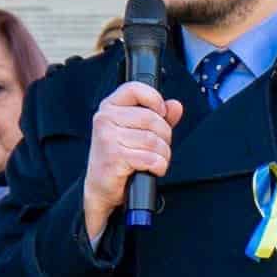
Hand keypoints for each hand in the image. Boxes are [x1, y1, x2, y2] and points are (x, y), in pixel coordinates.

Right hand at [81, 82, 185, 242]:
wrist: (100, 188)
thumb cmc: (118, 158)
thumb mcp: (138, 132)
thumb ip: (159, 117)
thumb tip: (175, 105)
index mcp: (110, 107)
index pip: (135, 89)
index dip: (154, 99)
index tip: (161, 113)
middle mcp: (105, 119)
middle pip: (151, 118)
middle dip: (164, 136)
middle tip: (159, 147)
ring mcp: (107, 138)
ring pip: (153, 140)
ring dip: (163, 154)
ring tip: (155, 160)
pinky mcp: (113, 157)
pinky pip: (150, 158)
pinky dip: (158, 166)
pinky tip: (151, 169)